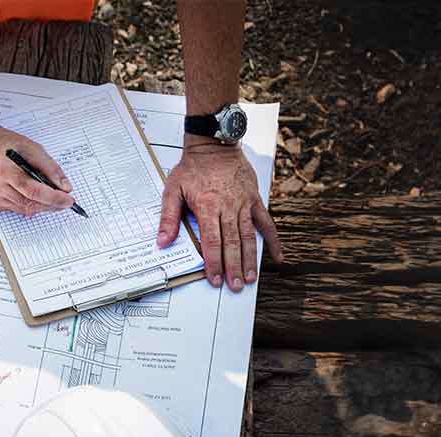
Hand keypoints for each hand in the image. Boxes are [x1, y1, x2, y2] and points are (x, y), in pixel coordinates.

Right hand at [0, 120, 74, 215]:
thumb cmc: (3, 143)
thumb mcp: (31, 148)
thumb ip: (49, 167)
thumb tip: (64, 186)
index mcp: (5, 170)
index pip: (33, 191)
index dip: (53, 198)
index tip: (68, 199)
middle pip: (30, 204)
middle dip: (51, 205)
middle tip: (65, 201)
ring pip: (25, 210)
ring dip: (42, 206)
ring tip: (53, 197)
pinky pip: (17, 209)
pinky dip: (30, 204)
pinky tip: (34, 196)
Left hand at [157, 139, 282, 291]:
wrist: (214, 145)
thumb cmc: (193, 168)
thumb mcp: (172, 190)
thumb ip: (169, 218)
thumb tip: (163, 241)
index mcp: (208, 206)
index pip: (212, 241)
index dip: (214, 263)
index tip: (215, 278)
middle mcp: (228, 207)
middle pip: (232, 243)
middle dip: (234, 267)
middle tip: (235, 286)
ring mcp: (244, 204)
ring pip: (249, 237)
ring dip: (251, 259)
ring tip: (251, 278)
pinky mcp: (254, 200)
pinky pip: (266, 223)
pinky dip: (273, 240)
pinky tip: (276, 257)